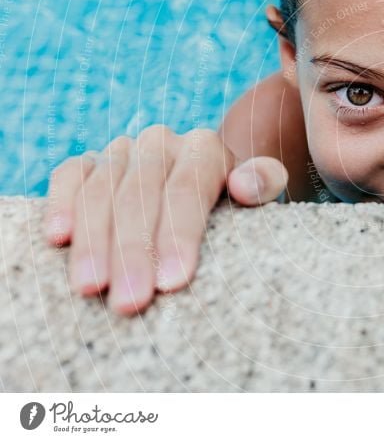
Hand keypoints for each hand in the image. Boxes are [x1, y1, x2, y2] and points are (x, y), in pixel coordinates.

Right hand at [43, 126, 288, 314]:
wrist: (209, 187)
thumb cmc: (237, 204)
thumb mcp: (263, 193)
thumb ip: (265, 181)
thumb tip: (244, 185)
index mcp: (205, 148)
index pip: (188, 189)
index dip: (179, 236)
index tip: (174, 283)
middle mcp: (161, 143)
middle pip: (142, 192)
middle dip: (134, 250)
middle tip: (130, 302)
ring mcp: (123, 151)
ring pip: (102, 188)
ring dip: (94, 240)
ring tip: (90, 288)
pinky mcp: (91, 163)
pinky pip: (70, 175)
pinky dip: (61, 203)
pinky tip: (57, 238)